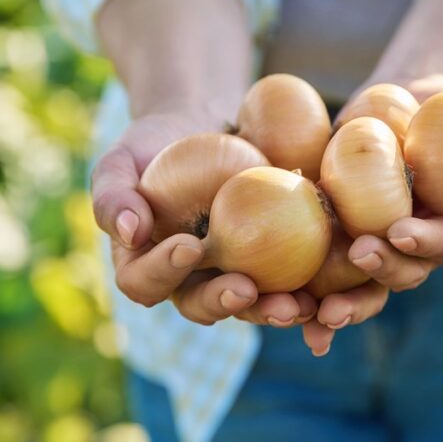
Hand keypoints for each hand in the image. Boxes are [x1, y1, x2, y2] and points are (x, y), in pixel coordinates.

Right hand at [93, 110, 316, 327]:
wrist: (202, 130)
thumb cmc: (151, 145)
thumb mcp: (121, 159)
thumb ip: (113, 195)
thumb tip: (130, 232)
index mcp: (145, 267)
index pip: (144, 282)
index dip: (162, 273)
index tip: (188, 246)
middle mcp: (188, 282)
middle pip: (201, 306)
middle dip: (223, 303)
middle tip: (245, 290)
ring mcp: (231, 276)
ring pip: (251, 305)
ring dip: (271, 311)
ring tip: (295, 307)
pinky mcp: (271, 263)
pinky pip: (289, 282)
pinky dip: (310, 291)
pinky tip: (329, 290)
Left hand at [301, 104, 442, 356]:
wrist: (410, 109)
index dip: (427, 242)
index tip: (402, 231)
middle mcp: (417, 253)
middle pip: (403, 274)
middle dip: (382, 271)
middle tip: (360, 252)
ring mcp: (377, 250)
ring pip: (363, 289)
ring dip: (344, 305)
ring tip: (319, 312)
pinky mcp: (341, 240)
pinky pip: (325, 277)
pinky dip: (308, 298)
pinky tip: (288, 310)